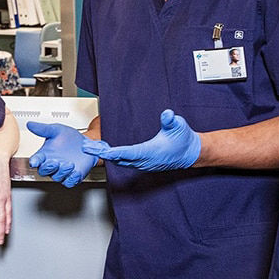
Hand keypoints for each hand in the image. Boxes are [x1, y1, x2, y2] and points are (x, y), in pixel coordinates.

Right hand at [26, 122, 98, 187]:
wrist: (85, 143)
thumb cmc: (69, 138)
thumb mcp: (56, 130)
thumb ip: (43, 129)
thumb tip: (30, 124)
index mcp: (45, 154)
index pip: (36, 160)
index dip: (34, 161)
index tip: (34, 161)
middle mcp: (51, 165)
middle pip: (44, 171)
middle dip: (48, 168)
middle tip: (54, 162)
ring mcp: (61, 172)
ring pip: (57, 177)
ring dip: (62, 172)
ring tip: (69, 164)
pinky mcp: (72, 177)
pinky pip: (69, 182)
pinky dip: (71, 178)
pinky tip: (75, 172)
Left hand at [82, 109, 200, 171]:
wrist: (191, 153)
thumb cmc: (184, 140)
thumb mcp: (179, 126)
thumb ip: (171, 121)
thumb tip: (167, 114)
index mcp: (150, 152)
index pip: (127, 153)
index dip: (112, 152)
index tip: (100, 150)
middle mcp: (145, 161)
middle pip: (119, 159)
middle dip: (102, 153)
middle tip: (87, 147)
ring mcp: (144, 164)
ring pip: (120, 162)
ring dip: (106, 155)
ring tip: (93, 148)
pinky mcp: (143, 164)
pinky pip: (125, 162)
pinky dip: (114, 157)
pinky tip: (107, 151)